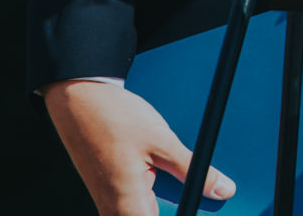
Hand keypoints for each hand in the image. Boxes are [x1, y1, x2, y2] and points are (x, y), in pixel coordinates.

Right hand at [43, 79, 234, 215]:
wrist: (78, 98)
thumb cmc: (113, 117)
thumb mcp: (162, 141)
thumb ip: (193, 170)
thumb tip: (223, 189)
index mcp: (127, 206)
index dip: (185, 212)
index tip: (203, 204)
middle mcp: (114, 210)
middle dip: (176, 203)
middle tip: (186, 178)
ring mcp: (109, 201)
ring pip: (146, 211)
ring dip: (165, 196)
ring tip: (163, 165)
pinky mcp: (109, 190)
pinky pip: (136, 201)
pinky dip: (153, 189)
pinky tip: (156, 166)